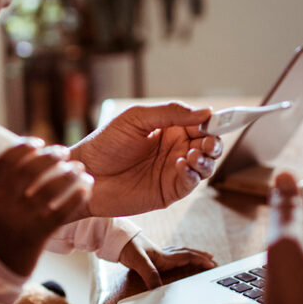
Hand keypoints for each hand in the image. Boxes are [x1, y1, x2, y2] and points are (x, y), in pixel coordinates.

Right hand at [0, 142, 91, 276]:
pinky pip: (61, 211)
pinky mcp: (38, 235)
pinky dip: (77, 197)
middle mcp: (4, 205)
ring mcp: (21, 220)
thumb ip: (4, 188)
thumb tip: (23, 163)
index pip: (6, 161)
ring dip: (67, 174)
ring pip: (48, 189)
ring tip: (79, 168)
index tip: (39, 142)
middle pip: (29, 170)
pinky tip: (87, 188)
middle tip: (63, 152)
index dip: (24, 147)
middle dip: (49, 156)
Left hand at [70, 102, 220, 217]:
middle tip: (207, 142)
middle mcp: (175, 149)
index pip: (200, 124)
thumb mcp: (137, 119)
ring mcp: (173, 171)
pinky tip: (181, 165)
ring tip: (192, 154)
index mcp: (170, 129)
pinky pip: (190, 183)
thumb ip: (170, 113)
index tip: (217, 120)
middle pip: (208, 145)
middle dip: (213, 143)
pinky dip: (192, 175)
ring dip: (206, 159)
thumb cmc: (105, 144)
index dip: (211, 122)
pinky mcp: (168, 191)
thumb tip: (206, 111)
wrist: (86, 174)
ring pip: (204, 165)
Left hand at [118, 233, 216, 288]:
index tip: (212, 264)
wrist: (115, 238)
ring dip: (192, 255)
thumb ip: (149, 275)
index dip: (200, 260)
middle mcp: (163, 254)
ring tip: (200, 257)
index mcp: (164, 256)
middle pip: (187, 253)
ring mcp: (157, 253)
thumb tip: (158, 291)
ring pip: (180, 253)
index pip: (187, 257)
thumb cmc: (127, 247)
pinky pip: (171, 255)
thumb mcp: (138, 262)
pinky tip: (176, 259)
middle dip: (200, 257)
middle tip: (213, 260)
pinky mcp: (151, 254)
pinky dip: (179, 256)